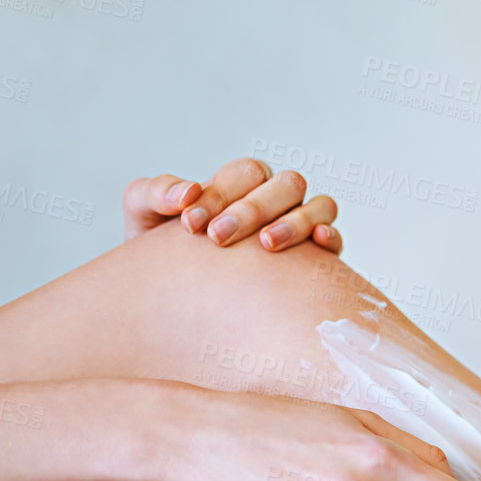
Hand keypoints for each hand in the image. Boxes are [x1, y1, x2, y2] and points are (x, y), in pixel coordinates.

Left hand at [122, 157, 342, 252]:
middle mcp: (275, 202)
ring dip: (295, 221)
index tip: (190, 225)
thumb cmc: (162, 257)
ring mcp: (301, 228)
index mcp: (239, 187)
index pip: (243, 175)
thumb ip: (154, 194)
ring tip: (265, 245)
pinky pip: (336, 238)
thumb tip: (187, 192)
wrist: (175, 305)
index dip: (220, 194)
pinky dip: (331, 236)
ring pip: (319, 205)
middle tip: (218, 238)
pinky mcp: (319, 261)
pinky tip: (317, 245)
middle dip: (253, 209)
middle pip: (285, 185)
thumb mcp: (144, 220)